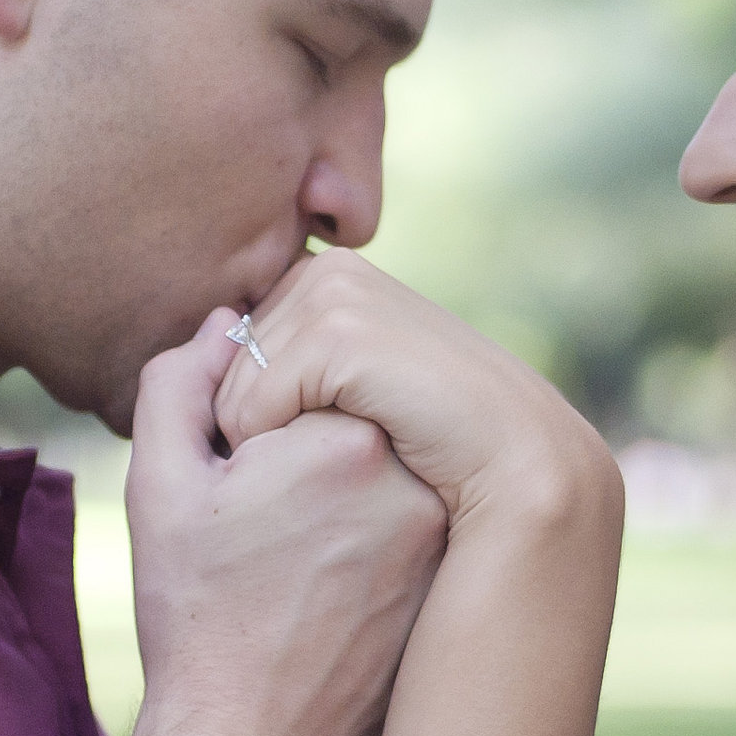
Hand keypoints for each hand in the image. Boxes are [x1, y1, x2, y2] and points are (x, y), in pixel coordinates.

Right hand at [123, 307, 446, 735]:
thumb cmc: (197, 620)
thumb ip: (182, 382)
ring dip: (349, 484)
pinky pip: (419, 513)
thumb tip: (233, 323)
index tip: (236, 491)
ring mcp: (450, 530)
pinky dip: (381, 529)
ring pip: (393, 462)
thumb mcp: (161, 489)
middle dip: (306, 445)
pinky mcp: (460, 573)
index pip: (305, 374)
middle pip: (357, 410)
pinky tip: (337, 587)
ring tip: (300, 562)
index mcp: (345, 441)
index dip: (255, 424)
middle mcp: (418, 478)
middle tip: (268, 532)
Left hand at [210, 253, 617, 538]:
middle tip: (330, 453)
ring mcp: (337, 296)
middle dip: (253, 424)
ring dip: (264, 444)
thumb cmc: (438, 445)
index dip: (256, 408)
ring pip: (232, 389)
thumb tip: (220, 331)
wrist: (515, 465)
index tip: (318, 438)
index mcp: (330, 275)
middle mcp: (330, 270)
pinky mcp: (340, 334)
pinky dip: (276, 450)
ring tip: (337, 456)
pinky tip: (339, 461)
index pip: (233, 347)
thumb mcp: (359, 391)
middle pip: (224, 367)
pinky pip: (251, 407)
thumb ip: (299, 362)